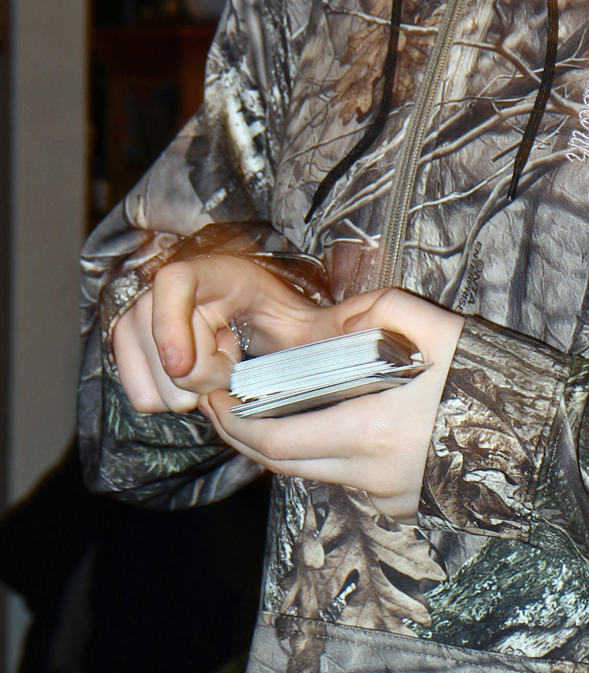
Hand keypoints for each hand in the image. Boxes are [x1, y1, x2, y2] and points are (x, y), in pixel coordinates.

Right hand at [113, 254, 332, 414]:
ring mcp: (148, 315)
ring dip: (184, 389)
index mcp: (219, 273)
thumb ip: (338, 324)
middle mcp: (175, 288)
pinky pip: (136, 389)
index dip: (173, 323)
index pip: (175, 282)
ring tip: (221, 372)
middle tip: (233, 369)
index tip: (185, 365)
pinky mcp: (135, 346)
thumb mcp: (313, 319)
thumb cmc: (289, 320)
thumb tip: (369, 326)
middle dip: (197, 373)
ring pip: (146, 370)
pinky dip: (165, 399)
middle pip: (159, 340)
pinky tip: (199, 383)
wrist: (261, 326)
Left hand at [199, 287, 464, 519]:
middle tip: (225, 404)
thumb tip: (318, 328)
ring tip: (273, 406)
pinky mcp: (404, 506)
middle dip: (245, 436)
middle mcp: (370, 475)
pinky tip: (332, 421)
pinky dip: (328, 454)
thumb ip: (366, 314)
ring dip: (286, 444)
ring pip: (315, 473)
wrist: (546, 436)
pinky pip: (348, 481)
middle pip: (284, 464)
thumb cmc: (490, 375)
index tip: (215, 397)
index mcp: (370, 431)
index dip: (235, 422)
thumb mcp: (430, 323)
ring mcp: (387, 497)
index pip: (276, 439)